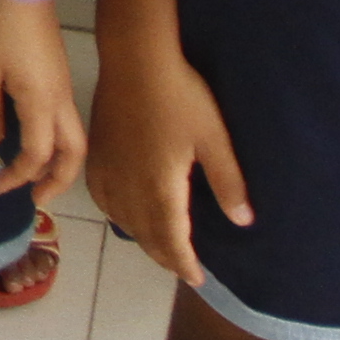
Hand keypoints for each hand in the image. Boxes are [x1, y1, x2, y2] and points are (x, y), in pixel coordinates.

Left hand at [0, 0, 87, 205]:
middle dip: (58, 180)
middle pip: (74, 152)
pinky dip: (55, 141)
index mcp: (41, 103)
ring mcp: (63, 88)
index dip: (19, 174)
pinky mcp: (59, 77)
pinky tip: (32, 140)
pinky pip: (65, 121)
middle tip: (36, 198)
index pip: (37, 154)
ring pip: (74, 137)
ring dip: (59, 162)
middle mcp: (60, 101)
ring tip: (36, 176)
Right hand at [88, 40, 251, 287]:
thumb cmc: (180, 97)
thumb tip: (243, 221)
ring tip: (159, 246)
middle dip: (165, 257)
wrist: (135, 60)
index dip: (184, 264)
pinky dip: (116, 215)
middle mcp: (130, 188)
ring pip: (123, 221)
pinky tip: (124, 213)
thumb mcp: (214, 139)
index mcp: (160, 188)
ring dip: (142, 239)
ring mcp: (109, 171)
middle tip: (182, 268)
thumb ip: (228, 182)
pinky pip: (102, 199)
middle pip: (146, 236)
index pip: (172, 241)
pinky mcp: (97, 155)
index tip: (197, 279)